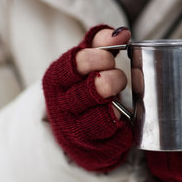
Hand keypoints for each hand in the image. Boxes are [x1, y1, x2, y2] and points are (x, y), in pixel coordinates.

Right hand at [42, 25, 133, 171]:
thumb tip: (121, 33)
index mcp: (57, 80)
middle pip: (86, 93)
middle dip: (108, 82)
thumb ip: (100, 44)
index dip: (93, 59)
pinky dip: (122, 125)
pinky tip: (124, 117)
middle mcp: (61, 106)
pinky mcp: (93, 148)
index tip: (110, 56)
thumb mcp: (86, 63)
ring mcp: (76, 130)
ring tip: (120, 98)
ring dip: (116, 105)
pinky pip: (113, 136)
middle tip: (119, 78)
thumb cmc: (83, 88)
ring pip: (99, 118)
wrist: (76, 130)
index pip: (70, 67)